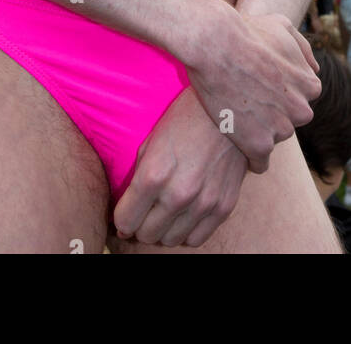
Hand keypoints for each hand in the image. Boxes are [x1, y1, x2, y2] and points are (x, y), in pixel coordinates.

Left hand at [113, 87, 247, 247]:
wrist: (229, 109)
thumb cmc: (185, 118)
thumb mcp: (152, 140)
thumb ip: (138, 176)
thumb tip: (127, 207)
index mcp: (155, 173)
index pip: (126, 220)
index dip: (122, 218)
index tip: (125, 212)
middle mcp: (178, 193)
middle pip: (147, 235)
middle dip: (140, 225)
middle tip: (145, 212)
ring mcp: (204, 203)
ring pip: (170, 241)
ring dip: (163, 230)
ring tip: (165, 212)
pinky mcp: (224, 206)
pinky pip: (196, 239)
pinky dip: (186, 232)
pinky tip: (184, 215)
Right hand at [187, 11, 320, 173]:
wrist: (216, 45)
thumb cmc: (247, 31)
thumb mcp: (283, 28)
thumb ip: (303, 49)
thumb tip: (313, 68)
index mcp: (310, 85)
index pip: (299, 98)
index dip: (278, 92)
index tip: (261, 88)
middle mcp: (301, 110)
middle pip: (288, 120)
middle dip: (271, 113)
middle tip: (246, 100)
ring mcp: (281, 129)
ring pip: (273, 139)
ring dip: (258, 132)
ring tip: (236, 116)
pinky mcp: (259, 145)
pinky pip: (259, 163)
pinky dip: (250, 158)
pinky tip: (238, 146)